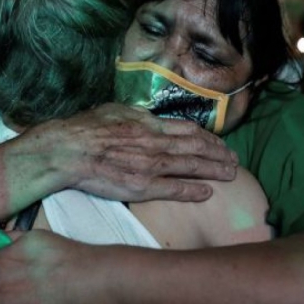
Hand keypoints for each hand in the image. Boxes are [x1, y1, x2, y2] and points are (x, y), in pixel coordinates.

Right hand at [8, 103, 238, 202]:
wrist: (68, 149)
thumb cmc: (85, 128)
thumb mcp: (115, 111)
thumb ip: (137, 115)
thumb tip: (149, 117)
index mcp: (149, 124)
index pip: (187, 130)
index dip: (207, 137)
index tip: (218, 143)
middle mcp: (156, 143)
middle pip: (197, 148)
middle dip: (219, 154)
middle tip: (235, 160)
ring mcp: (151, 165)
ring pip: (191, 166)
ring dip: (214, 170)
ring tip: (231, 174)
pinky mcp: (142, 186)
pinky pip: (174, 189)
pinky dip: (193, 190)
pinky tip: (207, 192)